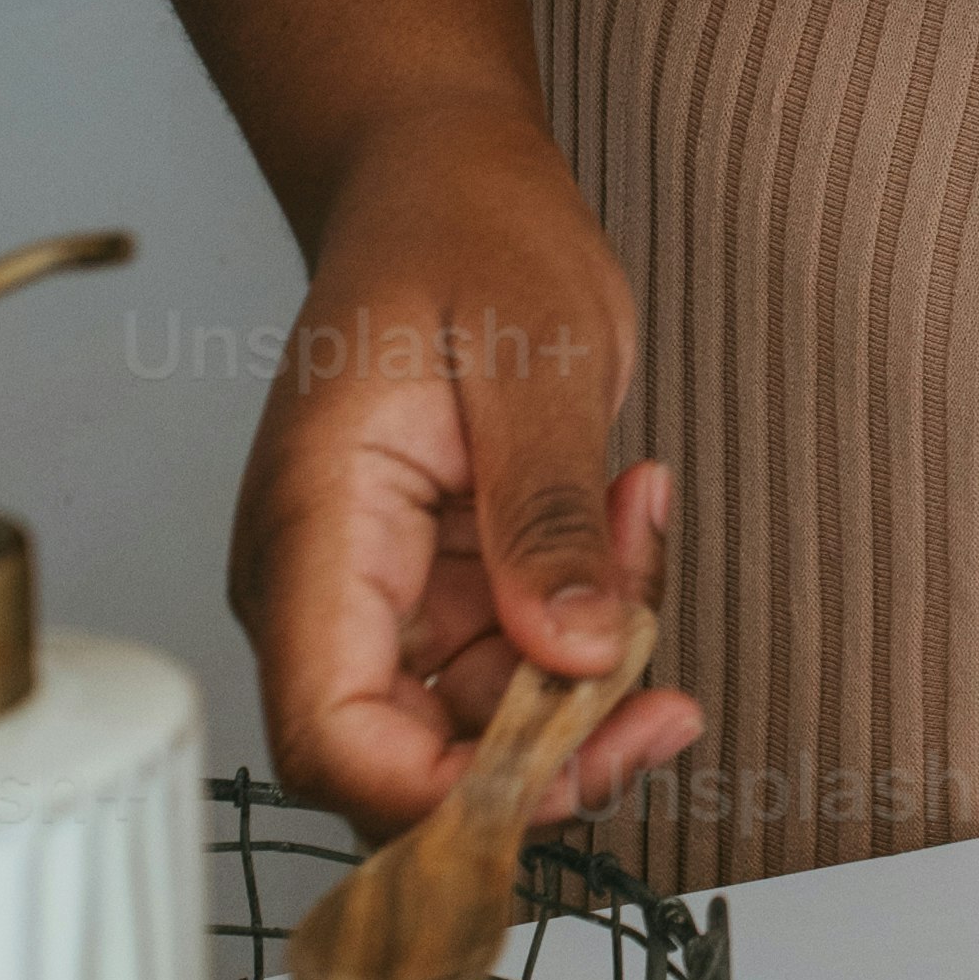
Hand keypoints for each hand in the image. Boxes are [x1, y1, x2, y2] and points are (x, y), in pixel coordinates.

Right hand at [231, 101, 704, 833]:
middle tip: (664, 690)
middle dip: (550, 748)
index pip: (333, 737)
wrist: (449, 182)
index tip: (571, 770)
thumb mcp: (534, 357)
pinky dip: (593, 623)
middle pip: (412, 762)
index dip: (441, 797)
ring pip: (481, 724)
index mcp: (314, 532)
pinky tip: (626, 520)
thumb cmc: (467, 236)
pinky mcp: (441, 589)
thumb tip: (574, 653)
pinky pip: (517, 664)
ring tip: (638, 519)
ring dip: (590, 668)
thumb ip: (546, 512)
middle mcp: (330, 587)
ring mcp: (385, 594)